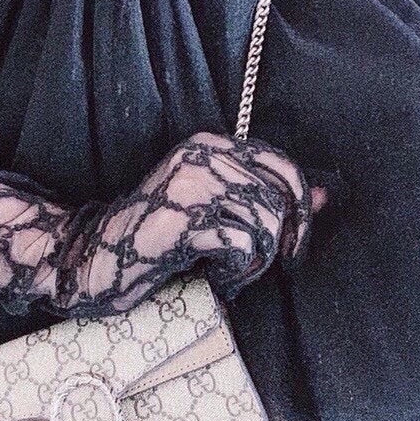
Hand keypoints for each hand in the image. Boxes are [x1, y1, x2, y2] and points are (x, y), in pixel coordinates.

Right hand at [72, 132, 322, 308]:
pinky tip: (212, 275)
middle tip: (249, 266)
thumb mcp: (213, 208)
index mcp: (211, 145)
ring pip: (265, 225)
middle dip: (275, 243)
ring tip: (226, 272)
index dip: (300, 211)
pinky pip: (243, 246)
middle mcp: (203, 155)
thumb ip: (265, 198)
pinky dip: (235, 272)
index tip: (293, 245)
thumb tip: (324, 196)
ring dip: (254, 262)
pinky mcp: (186, 219)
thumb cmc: (157, 238)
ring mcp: (193, 185)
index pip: (284, 167)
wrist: (95, 258)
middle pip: (278, 201)